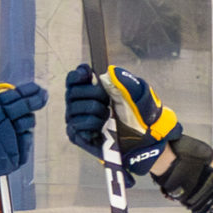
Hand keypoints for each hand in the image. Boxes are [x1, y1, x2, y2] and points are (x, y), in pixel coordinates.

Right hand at [63, 63, 180, 172]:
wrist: (140, 139)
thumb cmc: (135, 115)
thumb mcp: (134, 94)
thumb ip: (122, 80)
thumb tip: (108, 73)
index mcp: (89, 89)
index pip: (73, 78)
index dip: (78, 74)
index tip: (89, 74)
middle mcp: (78, 103)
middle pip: (73, 91)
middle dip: (94, 93)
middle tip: (108, 101)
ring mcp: (75, 119)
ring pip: (75, 107)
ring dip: (97, 111)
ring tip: (108, 117)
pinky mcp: (75, 135)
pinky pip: (77, 124)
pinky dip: (92, 124)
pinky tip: (101, 127)